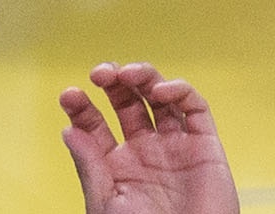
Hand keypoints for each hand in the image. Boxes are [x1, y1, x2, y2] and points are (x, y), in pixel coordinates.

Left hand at [60, 64, 238, 213]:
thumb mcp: (106, 203)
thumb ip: (90, 166)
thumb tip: (69, 130)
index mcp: (119, 166)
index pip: (96, 125)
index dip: (82, 107)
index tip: (69, 96)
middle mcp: (147, 151)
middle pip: (127, 102)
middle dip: (113, 81)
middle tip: (99, 73)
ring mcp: (176, 146)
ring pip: (160, 96)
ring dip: (143, 75)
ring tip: (126, 74)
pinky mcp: (205, 145)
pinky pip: (195, 107)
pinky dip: (180, 90)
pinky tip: (160, 90)